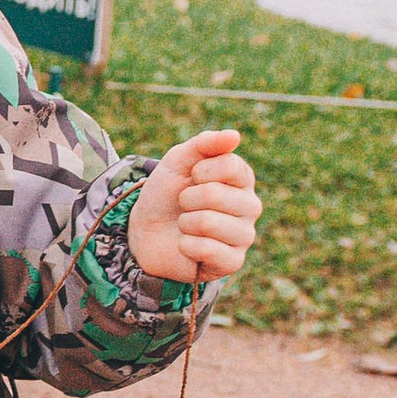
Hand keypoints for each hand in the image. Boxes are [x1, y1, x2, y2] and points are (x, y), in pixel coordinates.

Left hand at [127, 128, 259, 284]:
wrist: (146, 230)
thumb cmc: (167, 193)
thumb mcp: (178, 161)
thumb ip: (203, 145)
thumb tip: (234, 135)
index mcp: (243, 179)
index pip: (230, 166)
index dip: (200, 171)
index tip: (192, 177)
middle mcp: (250, 207)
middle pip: (215, 195)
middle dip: (187, 198)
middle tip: (185, 205)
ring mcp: (244, 236)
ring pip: (209, 223)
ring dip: (185, 222)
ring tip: (186, 225)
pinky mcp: (233, 262)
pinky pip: (208, 249)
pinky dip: (186, 245)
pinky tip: (187, 245)